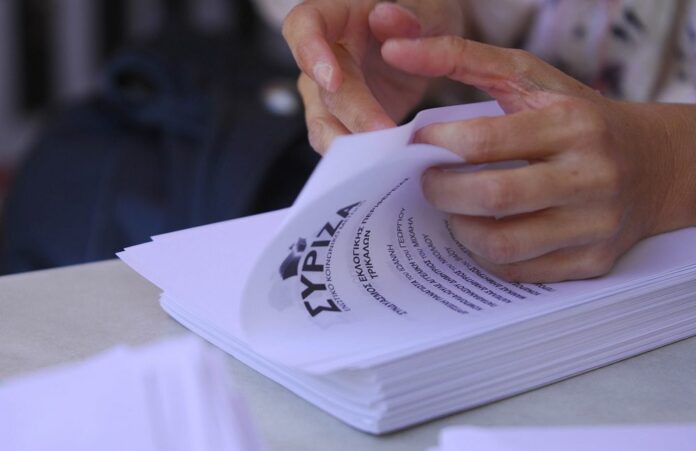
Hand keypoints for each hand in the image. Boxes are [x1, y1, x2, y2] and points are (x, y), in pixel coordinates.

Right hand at [282, 0, 464, 152]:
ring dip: (351, 145)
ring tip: (381, 160)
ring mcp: (331, 92)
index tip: (331, 79)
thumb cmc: (420, 17)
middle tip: (383, 135)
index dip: (310, 53)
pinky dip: (362, 158)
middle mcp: (324, 56)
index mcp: (336, 15)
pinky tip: (384, 166)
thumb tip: (384, 19)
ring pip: (325, 125)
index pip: (304, 27)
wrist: (426, 44)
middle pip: (323, 89)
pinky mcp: (346, 121)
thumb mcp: (429, 7)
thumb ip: (413, 14)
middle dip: (352, 115)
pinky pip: (344, 143)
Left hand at [381, 36, 695, 281]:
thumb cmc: (576, 119)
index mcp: (573, 125)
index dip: (435, 147)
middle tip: (427, 182)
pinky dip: (485, 255)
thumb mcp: (529, 78)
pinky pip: (519, 272)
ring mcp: (595, 225)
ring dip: (459, 229)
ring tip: (453, 208)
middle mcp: (590, 176)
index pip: (484, 142)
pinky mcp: (593, 262)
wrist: (651, 165)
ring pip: (501, 245)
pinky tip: (481, 230)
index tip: (418, 146)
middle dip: (440, 192)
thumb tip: (394, 49)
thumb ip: (462, 58)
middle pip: (490, 198)